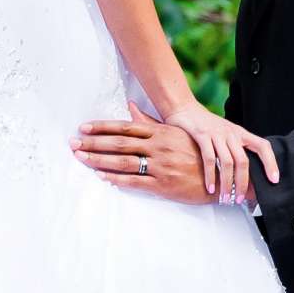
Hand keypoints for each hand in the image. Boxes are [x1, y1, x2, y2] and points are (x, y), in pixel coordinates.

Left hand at [71, 102, 262, 206]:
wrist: (221, 177)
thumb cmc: (197, 154)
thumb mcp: (175, 133)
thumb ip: (150, 121)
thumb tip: (129, 107)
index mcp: (161, 132)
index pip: (125, 127)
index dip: (102, 127)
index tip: (84, 128)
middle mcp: (159, 146)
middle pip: (119, 143)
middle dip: (93, 144)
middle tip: (73, 144)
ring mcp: (161, 166)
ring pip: (124, 162)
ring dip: (99, 161)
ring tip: (81, 159)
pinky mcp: (164, 185)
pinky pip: (136, 182)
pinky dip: (117, 180)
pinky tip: (102, 178)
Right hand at [166, 99, 279, 201]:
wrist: (184, 108)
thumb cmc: (205, 124)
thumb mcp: (225, 133)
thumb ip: (234, 148)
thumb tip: (243, 172)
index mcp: (240, 133)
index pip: (262, 146)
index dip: (271, 163)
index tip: (274, 180)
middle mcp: (231, 133)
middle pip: (243, 161)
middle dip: (243, 183)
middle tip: (239, 199)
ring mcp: (217, 134)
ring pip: (227, 163)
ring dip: (227, 184)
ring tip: (225, 198)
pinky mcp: (202, 135)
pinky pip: (209, 159)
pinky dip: (211, 176)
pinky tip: (210, 188)